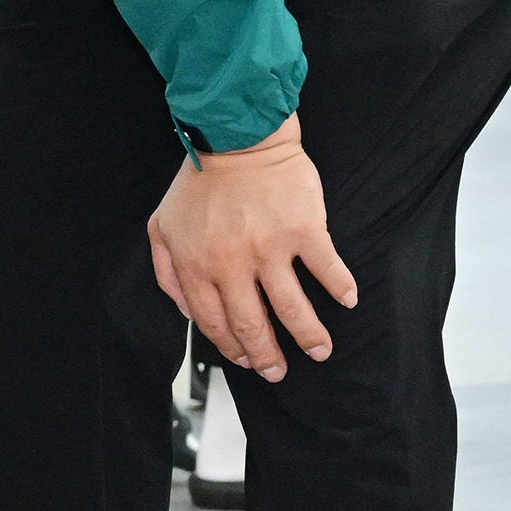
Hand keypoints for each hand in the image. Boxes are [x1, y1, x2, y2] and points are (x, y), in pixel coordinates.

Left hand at [146, 114, 357, 382]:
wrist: (236, 137)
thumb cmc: (200, 183)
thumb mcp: (162, 226)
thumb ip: (166, 271)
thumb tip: (186, 311)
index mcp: (196, 265)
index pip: (214, 323)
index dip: (232, 348)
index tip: (245, 360)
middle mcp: (232, 263)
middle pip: (253, 326)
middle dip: (268, 358)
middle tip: (279, 372)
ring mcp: (269, 248)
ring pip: (293, 309)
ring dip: (309, 336)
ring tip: (320, 350)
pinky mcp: (303, 230)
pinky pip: (327, 270)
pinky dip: (340, 289)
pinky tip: (348, 301)